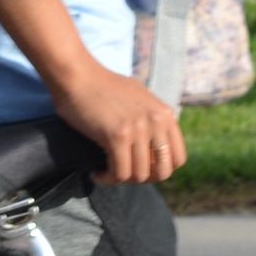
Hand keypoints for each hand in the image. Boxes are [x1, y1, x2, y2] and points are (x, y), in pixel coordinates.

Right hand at [55, 62, 185, 186]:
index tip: (142, 168)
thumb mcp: (140, 98)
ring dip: (121, 179)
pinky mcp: (118, 136)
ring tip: (107, 172)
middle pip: (162, 172)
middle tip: (125, 173)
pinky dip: (107, 179)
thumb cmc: (102, 87)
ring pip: (139, 176)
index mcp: (165, 114)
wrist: (77, 76)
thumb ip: (152, 120)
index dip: (161, 170)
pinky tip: (97, 173)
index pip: (178, 159)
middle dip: (143, 178)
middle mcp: (156, 122)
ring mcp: (138, 129)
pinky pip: (119, 173)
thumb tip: (154, 147)